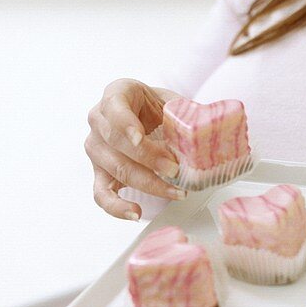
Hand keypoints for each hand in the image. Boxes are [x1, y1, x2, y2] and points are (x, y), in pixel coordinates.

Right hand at [84, 78, 184, 219]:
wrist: (147, 117)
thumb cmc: (158, 107)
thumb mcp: (172, 101)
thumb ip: (186, 111)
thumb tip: (209, 127)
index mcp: (116, 94)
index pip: (114, 107)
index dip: (125, 124)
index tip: (139, 137)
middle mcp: (99, 120)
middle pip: (117, 142)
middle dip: (148, 158)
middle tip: (175, 169)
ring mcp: (96, 147)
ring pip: (117, 169)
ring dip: (148, 183)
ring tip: (175, 190)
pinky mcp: (99, 172)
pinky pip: (101, 194)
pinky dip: (117, 206)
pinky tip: (136, 212)